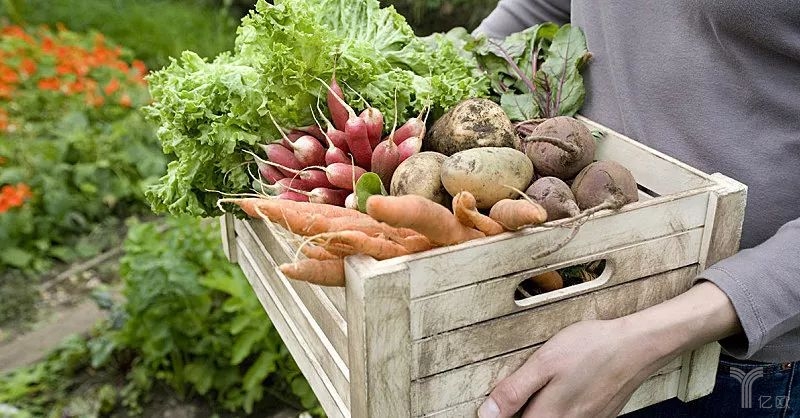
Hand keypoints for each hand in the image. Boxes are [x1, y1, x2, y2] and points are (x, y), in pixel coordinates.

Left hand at [478, 281, 742, 417]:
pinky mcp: (599, 417)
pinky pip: (571, 417)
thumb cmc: (590, 348)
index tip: (493, 410)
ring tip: (540, 387)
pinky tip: (560, 389)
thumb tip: (487, 415)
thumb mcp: (544, 363)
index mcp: (549, 417)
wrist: (636, 346)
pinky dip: (559, 408)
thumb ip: (514, 391)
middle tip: (512, 396)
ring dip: (539, 409)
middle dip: (520, 412)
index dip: (501, 417)